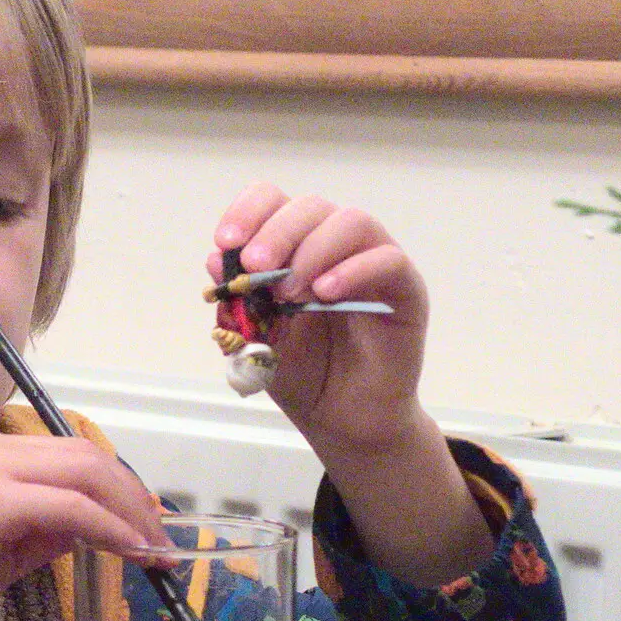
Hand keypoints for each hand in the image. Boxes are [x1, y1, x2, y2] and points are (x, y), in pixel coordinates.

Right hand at [0, 428, 166, 620]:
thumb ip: (43, 531)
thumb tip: (91, 527)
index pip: (69, 455)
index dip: (117, 486)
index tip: (146, 523)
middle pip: (86, 457)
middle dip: (133, 497)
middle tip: (162, 541)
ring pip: (86, 474)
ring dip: (130, 513)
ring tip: (155, 552)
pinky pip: (72, 508)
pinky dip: (110, 529)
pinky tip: (131, 553)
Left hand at [209, 186, 494, 586]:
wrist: (341, 419)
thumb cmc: (302, 372)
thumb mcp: (255, 338)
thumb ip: (237, 301)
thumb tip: (215, 261)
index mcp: (295, 247)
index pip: (274, 201)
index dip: (248, 212)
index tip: (226, 242)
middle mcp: (334, 245)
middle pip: (310, 207)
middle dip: (277, 232)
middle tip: (255, 266)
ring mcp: (372, 262)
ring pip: (351, 222)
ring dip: (313, 250)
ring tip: (290, 292)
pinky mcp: (405, 289)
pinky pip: (388, 260)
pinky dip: (354, 270)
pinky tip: (325, 294)